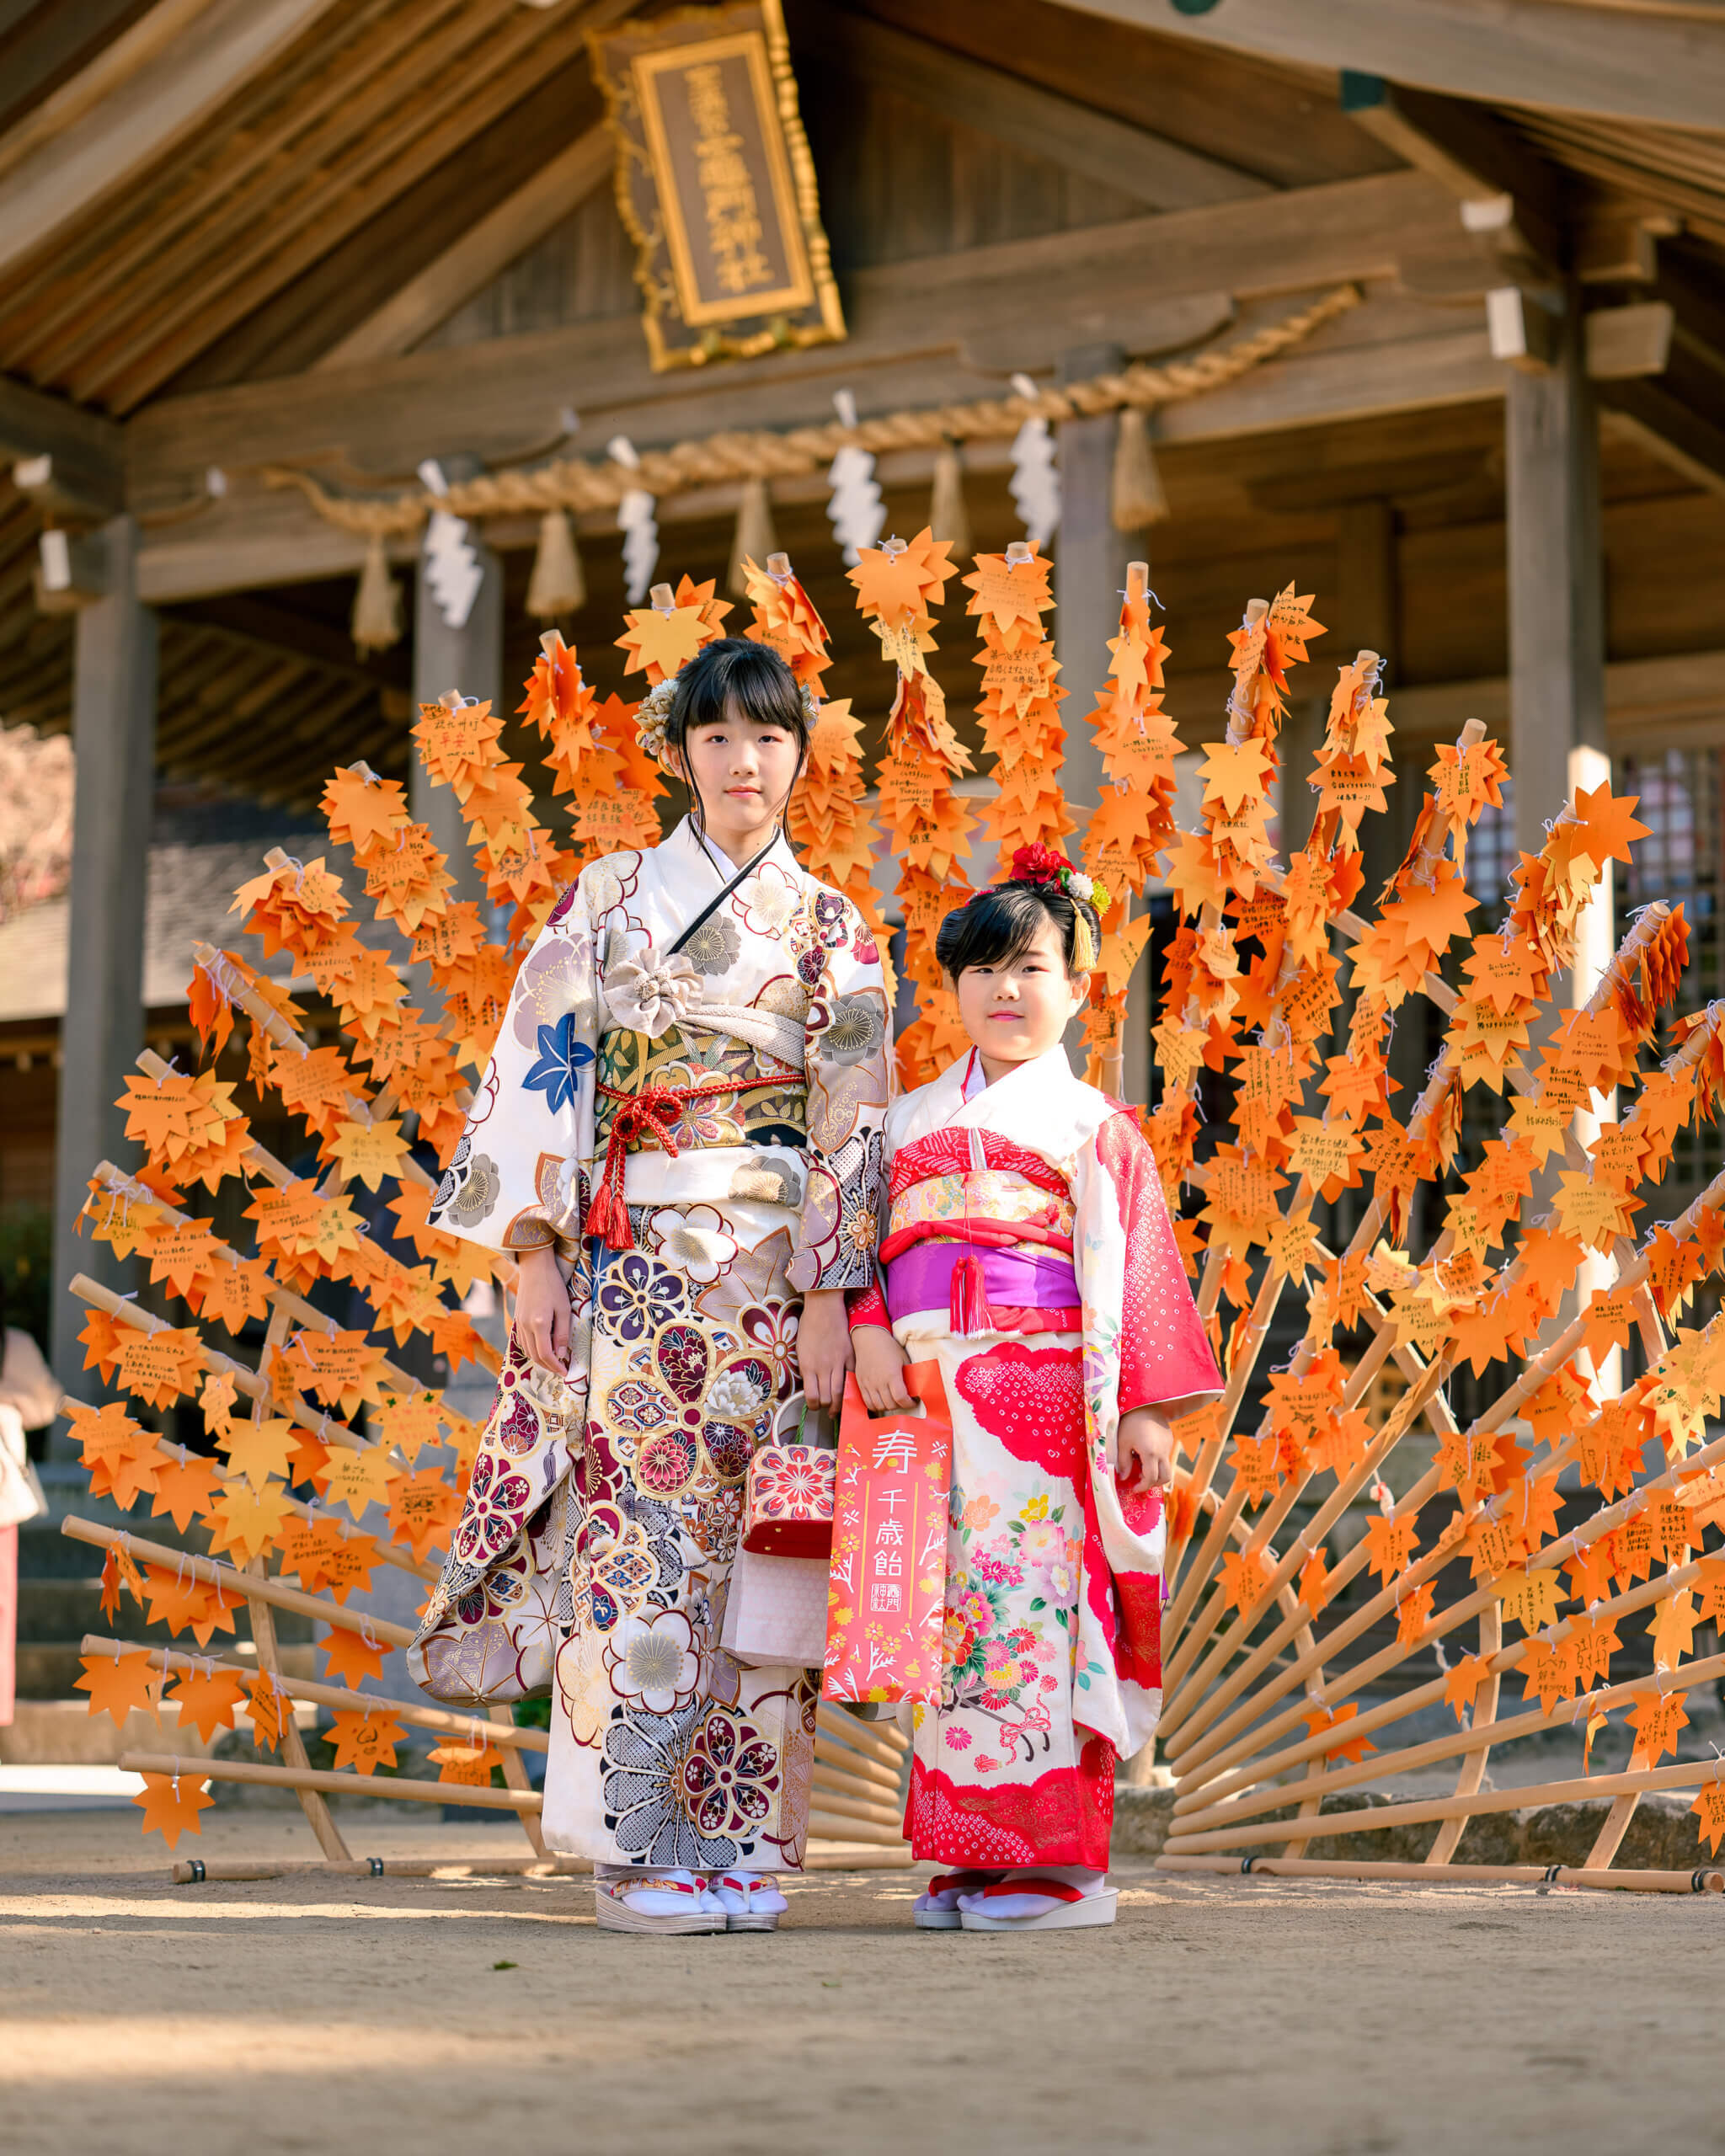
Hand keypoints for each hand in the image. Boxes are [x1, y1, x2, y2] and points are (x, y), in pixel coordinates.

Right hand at [511, 1245, 569, 1374]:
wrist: (535, 1268)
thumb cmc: (553, 1286)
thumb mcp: (564, 1309)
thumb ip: (562, 1333)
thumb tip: (561, 1355)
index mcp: (539, 1323)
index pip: (545, 1354)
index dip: (556, 1366)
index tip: (565, 1372)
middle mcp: (526, 1326)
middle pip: (534, 1356)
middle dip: (548, 1366)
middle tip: (561, 1369)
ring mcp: (519, 1323)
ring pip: (527, 1350)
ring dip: (539, 1360)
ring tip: (553, 1361)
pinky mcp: (517, 1319)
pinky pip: (523, 1342)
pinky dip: (532, 1350)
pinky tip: (542, 1348)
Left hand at [797, 1289, 853, 1410]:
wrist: (824, 1306)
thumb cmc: (809, 1324)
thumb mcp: (801, 1349)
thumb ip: (806, 1367)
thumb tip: (810, 1383)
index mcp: (807, 1366)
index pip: (811, 1396)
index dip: (813, 1406)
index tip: (815, 1406)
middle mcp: (822, 1367)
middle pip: (826, 1398)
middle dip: (826, 1408)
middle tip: (828, 1411)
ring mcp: (838, 1361)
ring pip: (840, 1392)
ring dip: (839, 1403)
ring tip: (838, 1407)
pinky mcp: (849, 1355)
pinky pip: (852, 1376)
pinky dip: (851, 1386)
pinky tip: (850, 1390)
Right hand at [853, 1326, 912, 1412]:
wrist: (869, 1339)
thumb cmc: (888, 1347)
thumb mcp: (903, 1358)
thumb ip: (909, 1374)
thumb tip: (916, 1388)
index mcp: (892, 1375)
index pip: (901, 1398)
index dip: (909, 1403)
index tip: (913, 1401)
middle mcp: (879, 1382)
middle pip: (890, 1405)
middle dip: (900, 1405)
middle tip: (904, 1401)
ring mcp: (868, 1384)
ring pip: (878, 1406)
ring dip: (888, 1407)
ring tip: (893, 1401)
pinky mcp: (860, 1384)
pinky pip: (867, 1402)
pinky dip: (875, 1406)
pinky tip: (882, 1401)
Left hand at [1113, 1405, 1175, 1493]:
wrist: (1146, 1402)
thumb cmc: (1130, 1421)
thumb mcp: (1122, 1442)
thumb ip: (1123, 1462)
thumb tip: (1123, 1478)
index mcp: (1150, 1453)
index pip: (1151, 1478)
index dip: (1142, 1486)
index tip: (1133, 1488)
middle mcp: (1163, 1452)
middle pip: (1165, 1478)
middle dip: (1153, 1483)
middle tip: (1139, 1480)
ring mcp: (1168, 1446)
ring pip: (1167, 1468)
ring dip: (1156, 1473)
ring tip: (1141, 1465)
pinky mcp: (1170, 1440)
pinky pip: (1166, 1457)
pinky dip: (1157, 1462)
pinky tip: (1144, 1452)